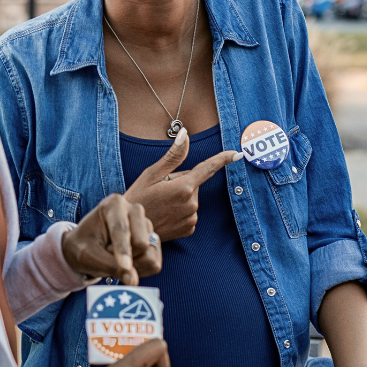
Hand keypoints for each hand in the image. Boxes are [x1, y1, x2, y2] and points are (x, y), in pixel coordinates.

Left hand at [62, 193, 160, 284]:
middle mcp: (135, 210)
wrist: (87, 247)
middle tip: (106, 253)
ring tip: (115, 257)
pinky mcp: (153, 240)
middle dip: (124, 258)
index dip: (123, 249)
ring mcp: (146, 225)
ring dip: (132, 265)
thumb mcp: (88, 256)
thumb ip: (110, 266)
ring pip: (149, 255)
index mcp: (114, 204)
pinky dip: (140, 270)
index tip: (124, 266)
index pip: (121, 229)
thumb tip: (134, 281)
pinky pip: (154, 264)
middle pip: (141, 243)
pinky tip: (126, 263)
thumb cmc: (83, 247)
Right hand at [124, 127, 242, 240]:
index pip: (207, 169)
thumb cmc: (137, 199)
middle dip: (179, 182)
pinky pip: (189, 212)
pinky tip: (165, 214)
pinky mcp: (189, 229)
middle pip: (192, 183)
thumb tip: (185, 134)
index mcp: (183, 187)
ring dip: (179, 197)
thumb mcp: (151, 174)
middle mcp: (192, 204)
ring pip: (191, 198)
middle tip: (159, 191)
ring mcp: (191, 218)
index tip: (237, 153)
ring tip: (160, 204)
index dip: (222, 159)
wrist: (130, 231)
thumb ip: (173, 155)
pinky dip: (179, 210)